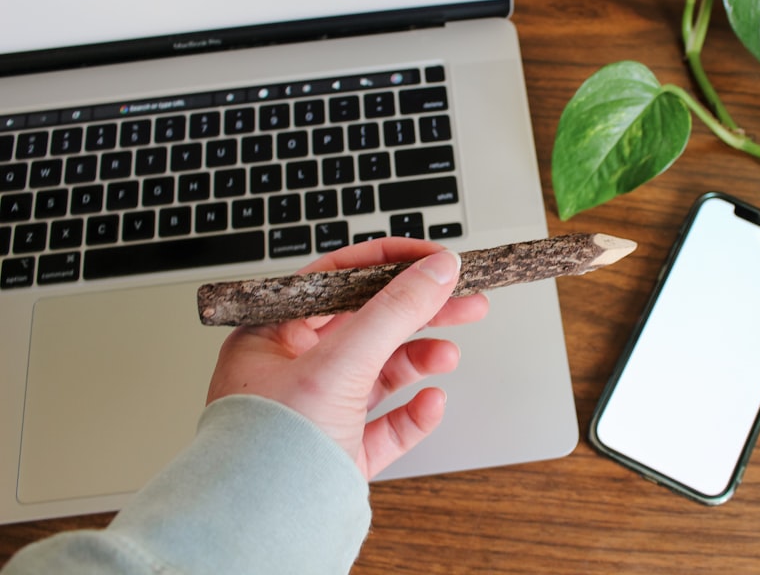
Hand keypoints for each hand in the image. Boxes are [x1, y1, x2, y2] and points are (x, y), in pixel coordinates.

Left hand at [206, 238, 488, 479]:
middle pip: (368, 323)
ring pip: (378, 372)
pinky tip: (431, 403)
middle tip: (466, 300)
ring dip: (418, 359)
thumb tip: (437, 269)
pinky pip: (383, 425)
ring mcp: (317, 412)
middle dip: (420, 312)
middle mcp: (291, 370)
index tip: (433, 261)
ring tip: (448, 355)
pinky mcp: (338, 453)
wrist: (258, 533)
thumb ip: (395, 311)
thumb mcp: (339, 363)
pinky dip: (412, 412)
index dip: (389, 265)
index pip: (336, 280)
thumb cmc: (268, 448)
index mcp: (272, 335)